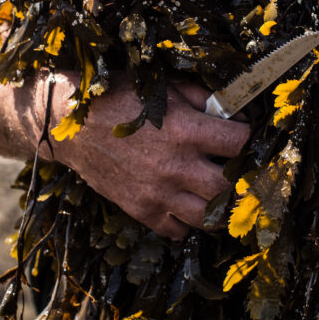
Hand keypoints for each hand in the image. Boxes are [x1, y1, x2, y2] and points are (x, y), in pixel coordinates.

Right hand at [44, 74, 249, 239]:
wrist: (71, 126)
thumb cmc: (119, 99)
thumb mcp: (165, 87)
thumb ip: (203, 99)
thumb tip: (236, 112)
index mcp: (186, 130)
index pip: (240, 143)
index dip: (247, 139)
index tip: (241, 138)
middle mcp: (176, 165)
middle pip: (229, 189)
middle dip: (238, 181)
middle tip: (234, 172)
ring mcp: (158, 193)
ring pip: (208, 219)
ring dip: (217, 207)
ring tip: (214, 193)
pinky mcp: (141, 210)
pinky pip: (177, 231)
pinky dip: (185, 222)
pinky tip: (183, 203)